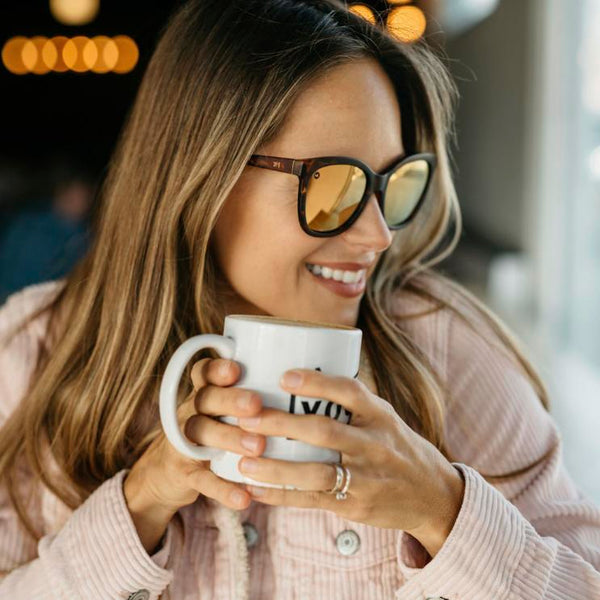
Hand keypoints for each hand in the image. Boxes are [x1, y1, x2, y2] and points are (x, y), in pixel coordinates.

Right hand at [124, 357, 265, 515]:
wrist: (164, 473)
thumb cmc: (211, 431)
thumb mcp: (221, 410)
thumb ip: (249, 397)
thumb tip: (302, 387)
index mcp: (203, 392)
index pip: (203, 371)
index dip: (216, 369)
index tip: (236, 370)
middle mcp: (190, 410)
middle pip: (205, 398)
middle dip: (231, 400)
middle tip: (256, 405)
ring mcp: (182, 440)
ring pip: (201, 433)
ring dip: (230, 438)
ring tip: (258, 446)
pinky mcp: (183, 472)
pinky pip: (202, 479)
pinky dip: (223, 489)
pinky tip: (244, 497)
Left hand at [235, 368, 464, 556]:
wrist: (432, 494)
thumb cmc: (395, 446)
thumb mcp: (383, 417)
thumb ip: (350, 403)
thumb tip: (296, 378)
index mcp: (379, 414)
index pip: (349, 391)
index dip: (316, 382)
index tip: (283, 376)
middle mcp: (374, 443)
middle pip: (324, 431)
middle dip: (282, 424)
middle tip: (246, 418)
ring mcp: (366, 477)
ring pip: (316, 472)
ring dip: (275, 467)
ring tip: (243, 461)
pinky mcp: (356, 506)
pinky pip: (313, 501)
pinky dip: (281, 496)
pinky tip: (255, 491)